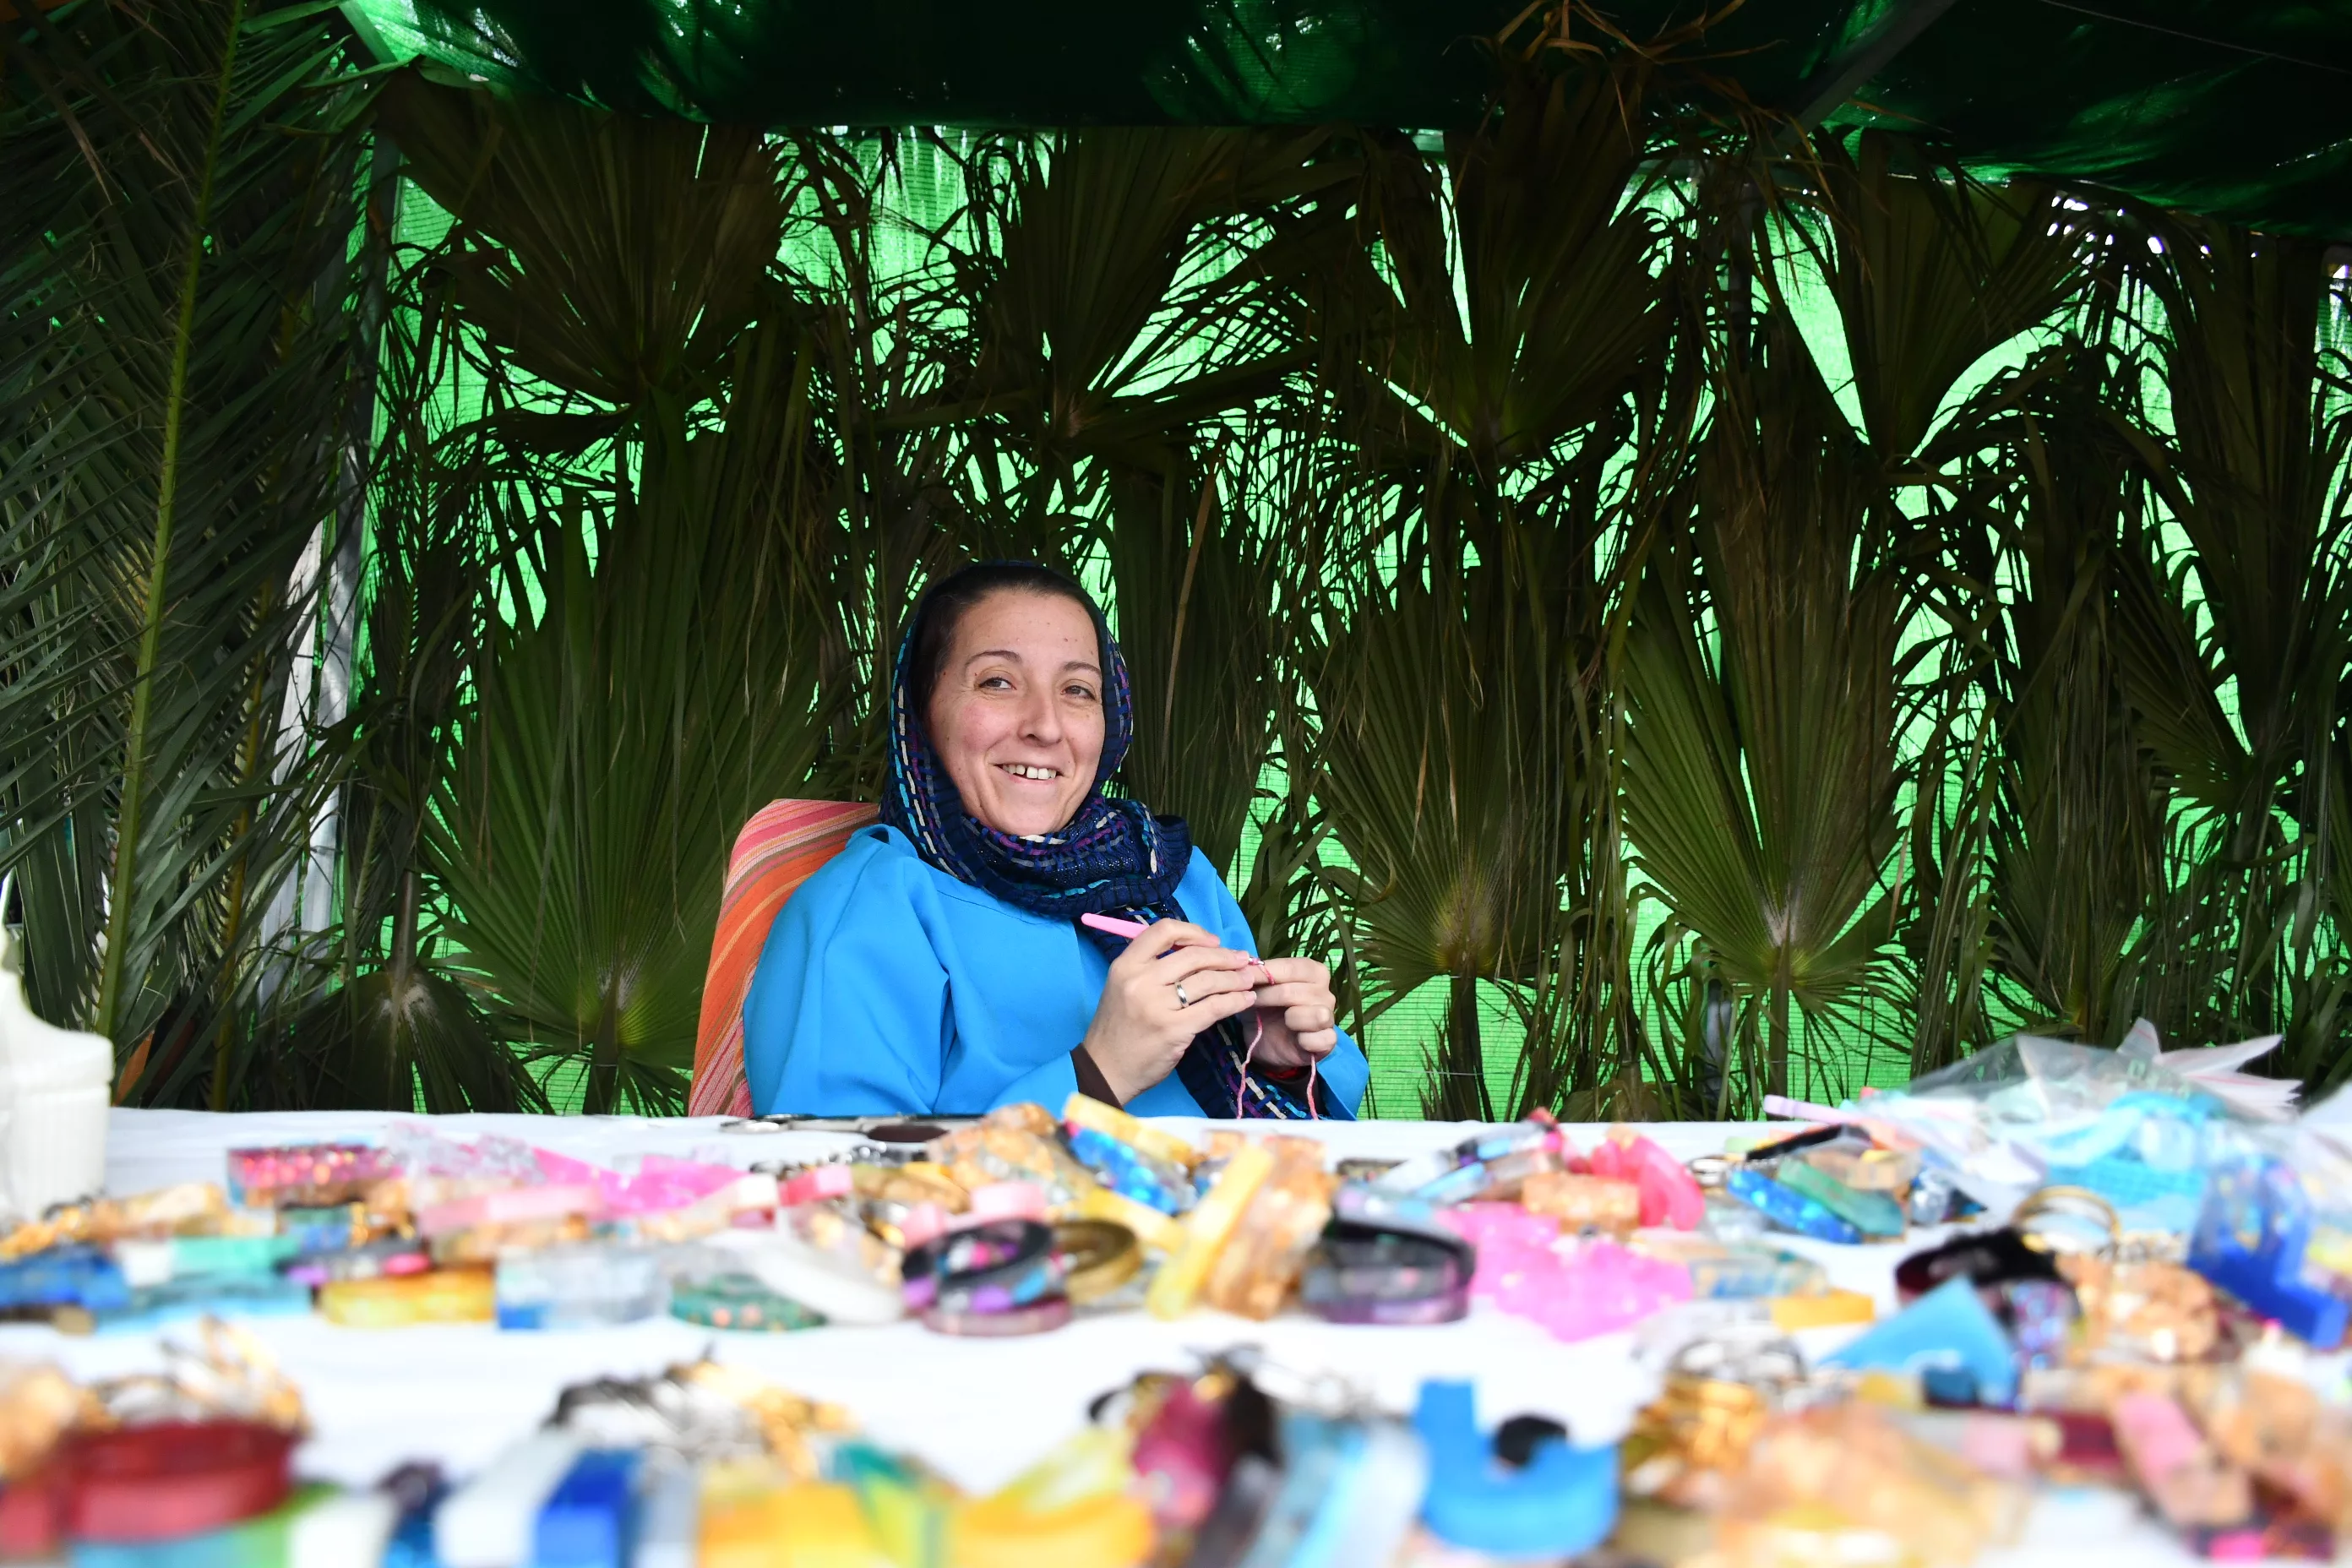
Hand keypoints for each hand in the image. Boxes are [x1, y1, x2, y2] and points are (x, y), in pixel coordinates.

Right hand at [1080, 919, 1258, 1103]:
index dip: (1193, 932)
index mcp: (1125, 965)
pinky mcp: (1174, 1029)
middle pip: (1193, 955)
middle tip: (1242, 960)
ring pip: (1207, 980)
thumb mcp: (1124, 988)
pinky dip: (1235, 1001)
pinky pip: (1213, 1008)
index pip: (1163, 931)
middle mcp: (1139, 980)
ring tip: (1249, 979)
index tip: (1212, 941)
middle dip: (1224, 957)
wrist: (1105, 1070)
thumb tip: (1199, 953)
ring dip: (1235, 978)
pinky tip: (1246, 1000)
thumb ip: (1152, 969)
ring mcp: (1156, 1005)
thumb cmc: (1119, 1028)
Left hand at [1248, 956, 1339, 1070]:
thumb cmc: (1266, 1009)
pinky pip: (1322, 1039)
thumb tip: (1243, 962)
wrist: (1266, 1043)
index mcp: (1313, 973)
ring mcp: (1329, 1017)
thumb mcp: (1256, 989)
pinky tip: (1295, 1039)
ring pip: (1316, 1014)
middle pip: (1295, 991)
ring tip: (1279, 1020)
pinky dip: (1305, 1039)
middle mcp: (1326, 992)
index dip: (1264, 972)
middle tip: (1248, 1000)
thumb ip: (1254, 974)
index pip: (1291, 967)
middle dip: (1267, 995)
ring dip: (1290, 1018)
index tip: (1241, 975)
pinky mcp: (1329, 1041)